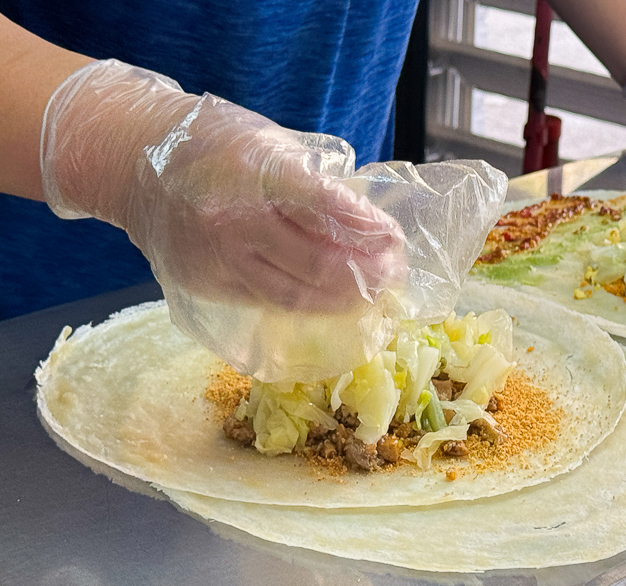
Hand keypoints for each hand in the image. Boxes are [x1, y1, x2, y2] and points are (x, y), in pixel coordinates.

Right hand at [40, 60, 405, 310]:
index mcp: (255, 172)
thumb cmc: (210, 142)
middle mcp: (235, 221)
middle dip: (367, 272)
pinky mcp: (208, 283)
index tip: (394, 237)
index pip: (327, 209)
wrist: (130, 162)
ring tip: (374, 295)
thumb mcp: (268, 141)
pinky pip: (270, 301)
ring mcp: (218, 258)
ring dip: (344, 299)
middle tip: (393, 271)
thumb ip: (313, 180)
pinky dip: (308, 303)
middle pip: (318, 263)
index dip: (368, 229)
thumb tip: (364, 221)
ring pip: (297, 295)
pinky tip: (334, 301)